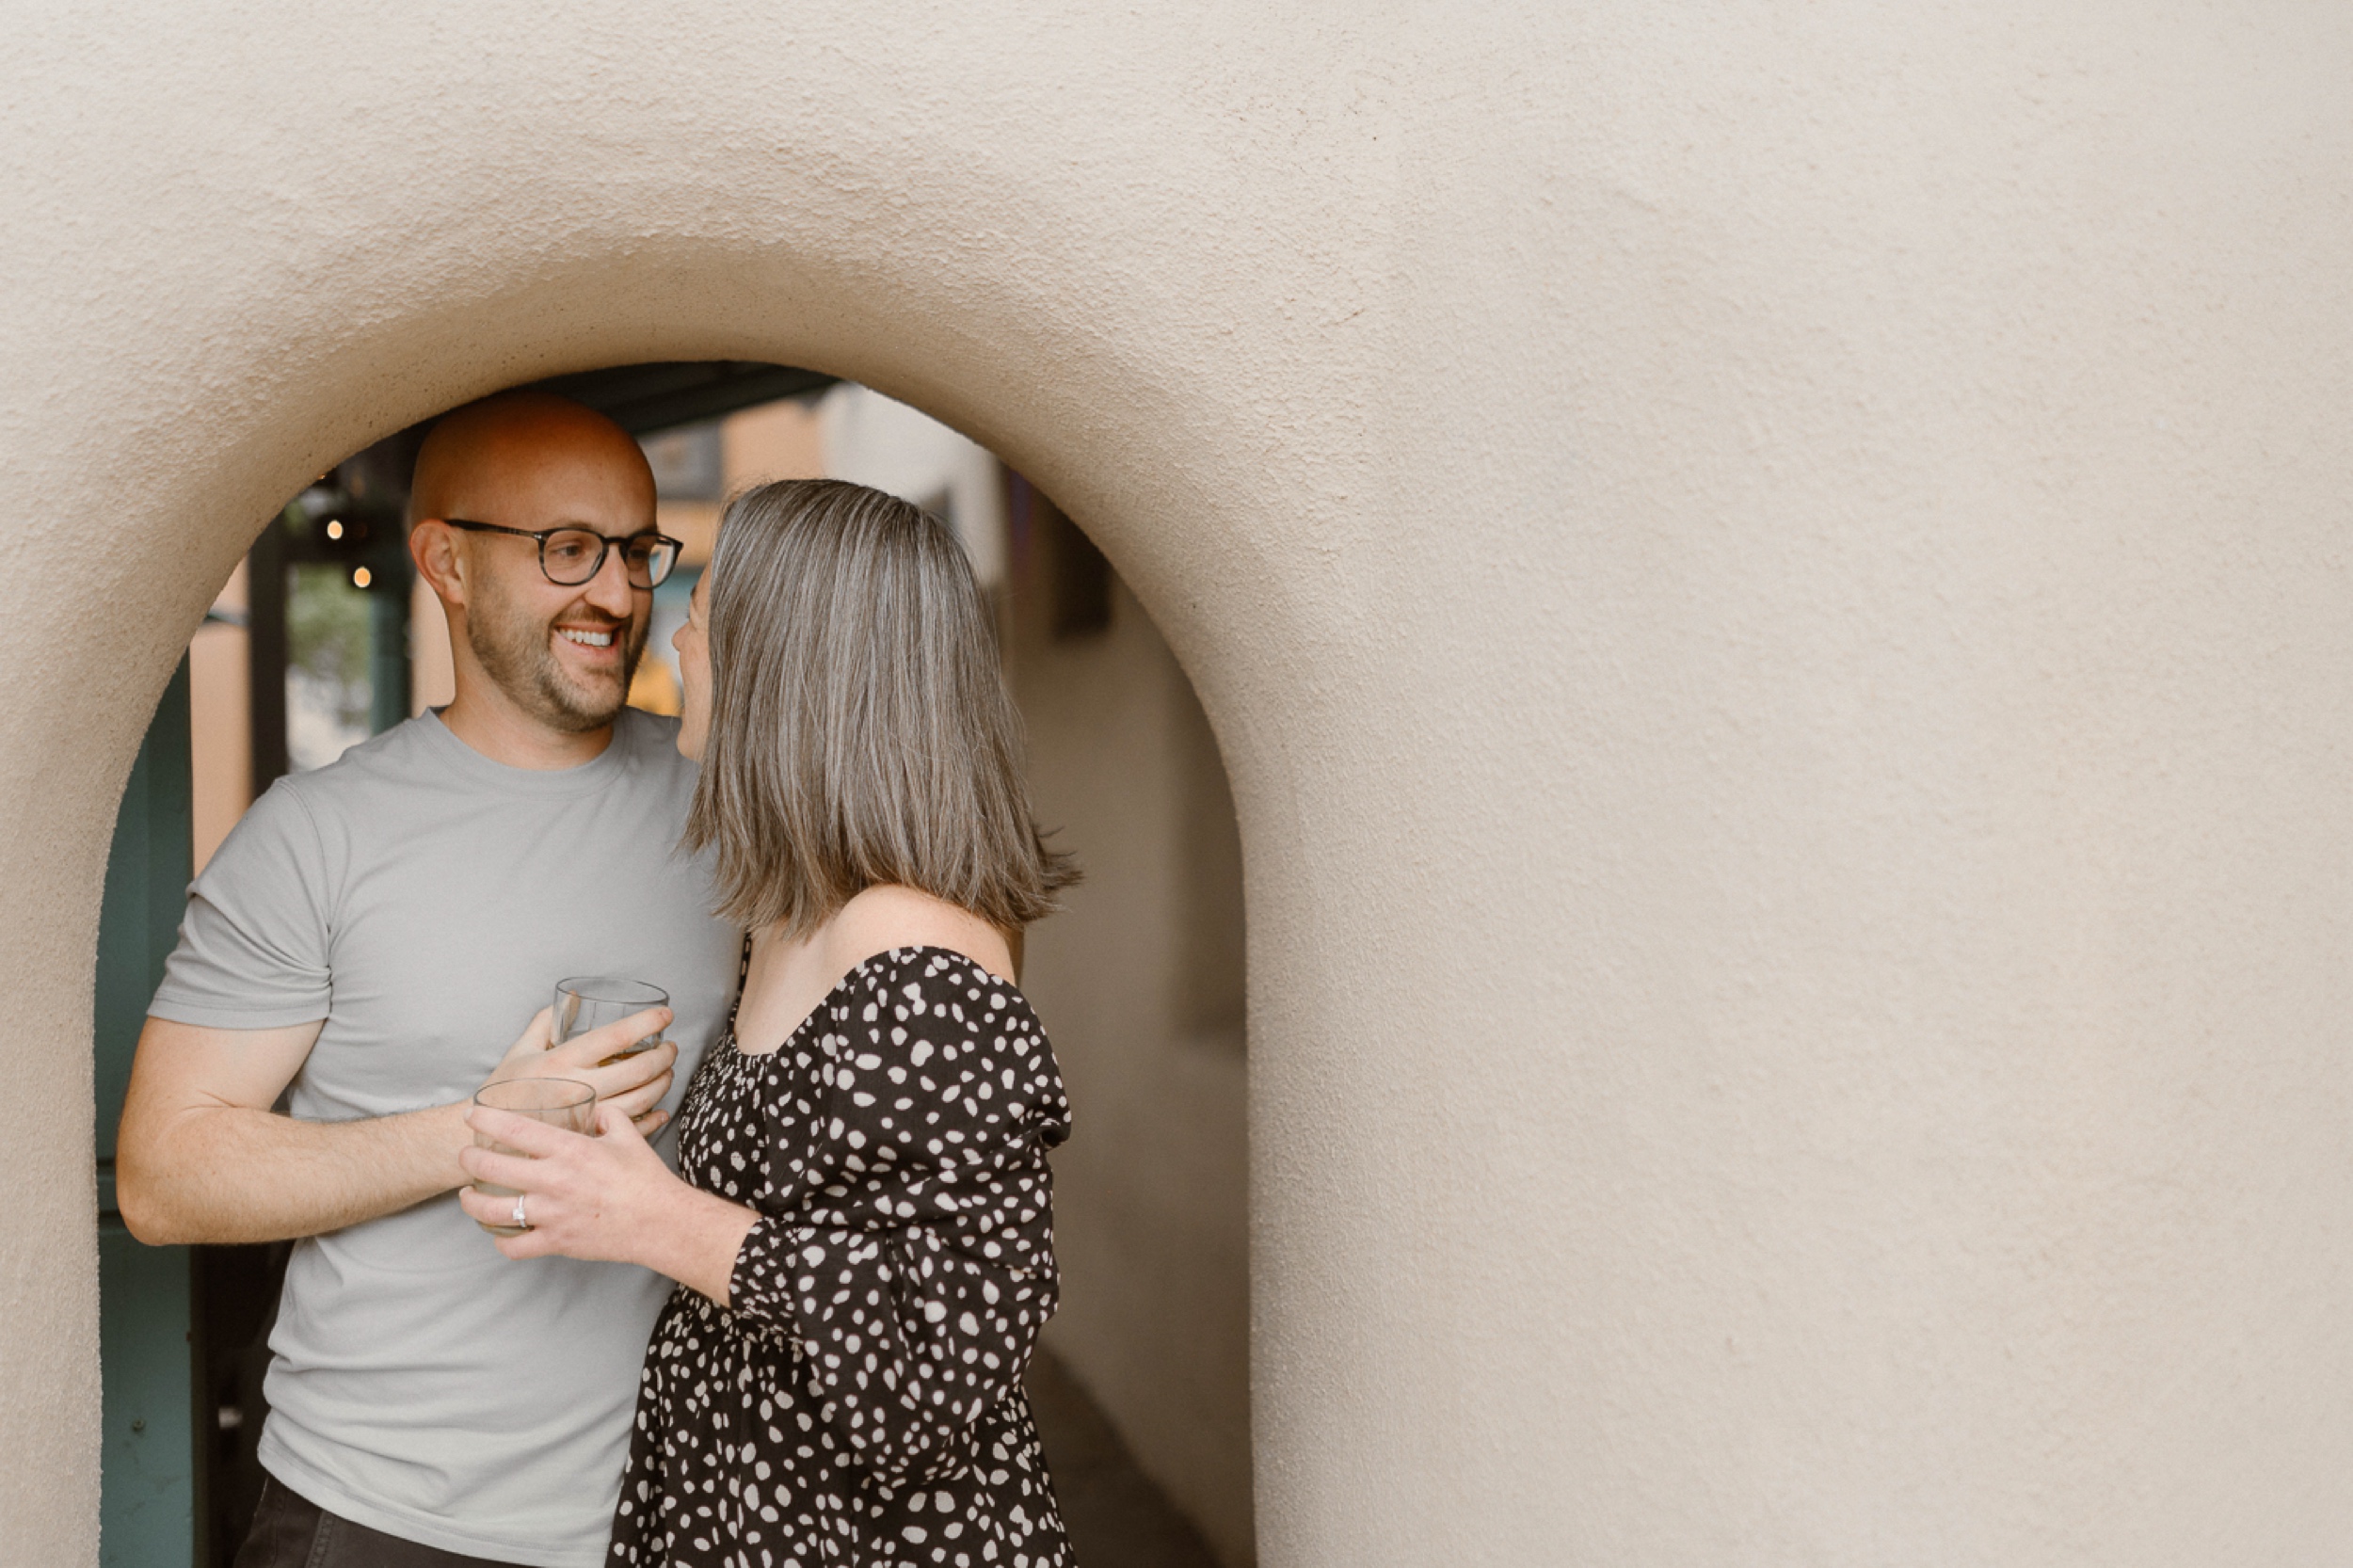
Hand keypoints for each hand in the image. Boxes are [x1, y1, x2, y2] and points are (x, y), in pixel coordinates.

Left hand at [457, 1102, 683, 1262]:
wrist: (661, 1222)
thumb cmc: (645, 1178)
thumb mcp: (627, 1135)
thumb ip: (606, 1116)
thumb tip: (594, 1111)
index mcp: (569, 1149)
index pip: (514, 1129)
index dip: (485, 1120)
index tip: (472, 1115)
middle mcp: (553, 1180)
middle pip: (490, 1168)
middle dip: (469, 1159)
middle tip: (467, 1155)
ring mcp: (551, 1214)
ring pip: (491, 1210)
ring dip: (471, 1202)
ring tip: (468, 1195)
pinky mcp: (555, 1242)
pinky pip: (513, 1246)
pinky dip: (501, 1240)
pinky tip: (499, 1231)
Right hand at [477, 1006, 679, 1137]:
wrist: (484, 1136)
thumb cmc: (504, 1090)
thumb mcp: (521, 1049)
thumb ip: (547, 1021)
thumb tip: (572, 996)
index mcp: (561, 1060)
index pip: (615, 1037)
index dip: (646, 1023)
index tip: (666, 1015)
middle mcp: (576, 1087)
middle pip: (637, 1070)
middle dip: (663, 1056)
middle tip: (671, 1048)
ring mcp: (584, 1116)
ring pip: (639, 1100)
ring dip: (662, 1084)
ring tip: (667, 1073)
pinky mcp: (587, 1139)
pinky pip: (629, 1130)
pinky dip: (652, 1119)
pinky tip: (659, 1108)